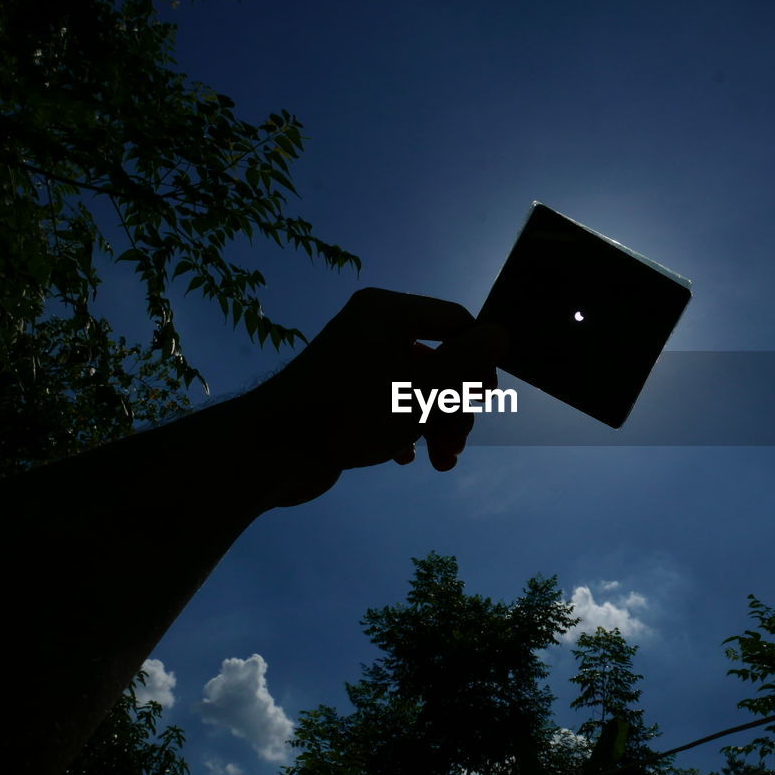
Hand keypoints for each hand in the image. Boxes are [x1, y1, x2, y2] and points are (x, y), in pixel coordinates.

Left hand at [241, 288, 507, 506]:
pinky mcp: (342, 395)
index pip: (455, 320)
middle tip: (459, 441)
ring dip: (435, 424)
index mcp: (388, 312)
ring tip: (442, 462)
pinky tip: (404, 458)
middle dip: (455, 404)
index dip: (479, 358)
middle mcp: (371, 328)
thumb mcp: (423, 389)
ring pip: (415, 388)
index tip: (487, 397)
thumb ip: (467, 360)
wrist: (273, 451)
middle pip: (438, 359)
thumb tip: (501, 333)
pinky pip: (389, 405)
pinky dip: (404, 429)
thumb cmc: (351, 414)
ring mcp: (355, 362)